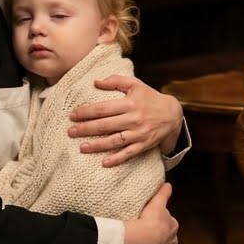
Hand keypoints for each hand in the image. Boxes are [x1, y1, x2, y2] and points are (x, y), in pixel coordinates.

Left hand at [69, 76, 183, 165]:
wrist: (173, 114)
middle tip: (71, 132)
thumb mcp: (135, 84)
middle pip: (106, 125)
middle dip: (86, 129)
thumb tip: (95, 82)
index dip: (86, 112)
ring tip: (82, 148)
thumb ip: (115, 81)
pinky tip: (104, 162)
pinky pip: (129, 153)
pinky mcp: (144, 145)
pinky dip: (117, 159)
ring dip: (97, 145)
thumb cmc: (150, 98)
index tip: (73, 115)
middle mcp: (134, 119)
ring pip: (115, 141)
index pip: (103, 108)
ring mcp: (139, 133)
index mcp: (130, 103)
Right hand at [122, 182, 178, 243]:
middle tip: (149, 235)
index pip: (170, 223)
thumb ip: (163, 194)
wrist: (143, 239)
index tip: (154, 223)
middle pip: (168, 237)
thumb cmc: (150, 221)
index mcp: (173, 226)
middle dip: (161, 237)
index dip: (162, 223)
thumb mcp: (156, 203)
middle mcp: (173, 240)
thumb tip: (168, 184)